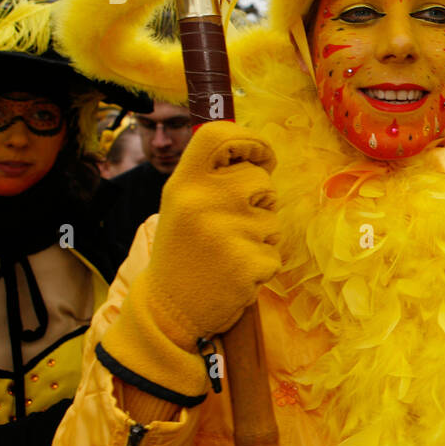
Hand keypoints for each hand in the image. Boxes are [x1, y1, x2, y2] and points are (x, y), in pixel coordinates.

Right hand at [137, 120, 281, 348]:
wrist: (169, 310)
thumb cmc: (184, 251)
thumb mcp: (182, 204)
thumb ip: (213, 177)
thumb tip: (258, 152)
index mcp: (184, 183)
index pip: (219, 135)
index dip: (250, 140)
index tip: (263, 156)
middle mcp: (203, 201)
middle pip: (261, 179)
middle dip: (259, 200)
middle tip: (232, 225)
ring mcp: (227, 232)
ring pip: (272, 218)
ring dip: (260, 235)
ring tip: (227, 252)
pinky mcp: (248, 263)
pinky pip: (275, 252)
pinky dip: (262, 264)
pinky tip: (234, 273)